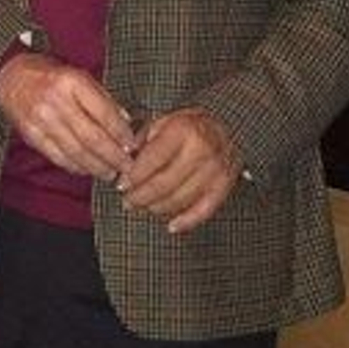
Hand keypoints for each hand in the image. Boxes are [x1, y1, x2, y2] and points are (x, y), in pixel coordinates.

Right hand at [0, 53, 134, 178]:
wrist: (8, 76)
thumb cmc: (47, 74)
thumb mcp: (78, 75)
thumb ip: (102, 98)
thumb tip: (125, 122)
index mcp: (72, 83)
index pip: (105, 114)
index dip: (122, 134)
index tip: (132, 145)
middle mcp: (56, 102)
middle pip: (92, 138)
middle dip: (113, 156)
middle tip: (127, 167)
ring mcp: (42, 121)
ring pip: (76, 152)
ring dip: (97, 166)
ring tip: (110, 172)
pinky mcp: (31, 135)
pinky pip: (58, 157)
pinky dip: (76, 166)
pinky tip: (87, 169)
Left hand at [117, 107, 240, 233]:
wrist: (226, 127)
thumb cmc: (188, 126)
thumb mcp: (161, 122)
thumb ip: (141, 141)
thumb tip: (123, 162)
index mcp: (182, 129)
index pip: (152, 160)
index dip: (134, 176)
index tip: (122, 184)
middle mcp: (201, 149)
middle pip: (164, 183)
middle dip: (141, 196)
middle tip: (128, 201)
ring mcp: (216, 169)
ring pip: (181, 199)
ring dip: (158, 208)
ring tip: (144, 207)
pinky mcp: (225, 184)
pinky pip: (204, 209)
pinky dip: (187, 220)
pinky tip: (172, 225)